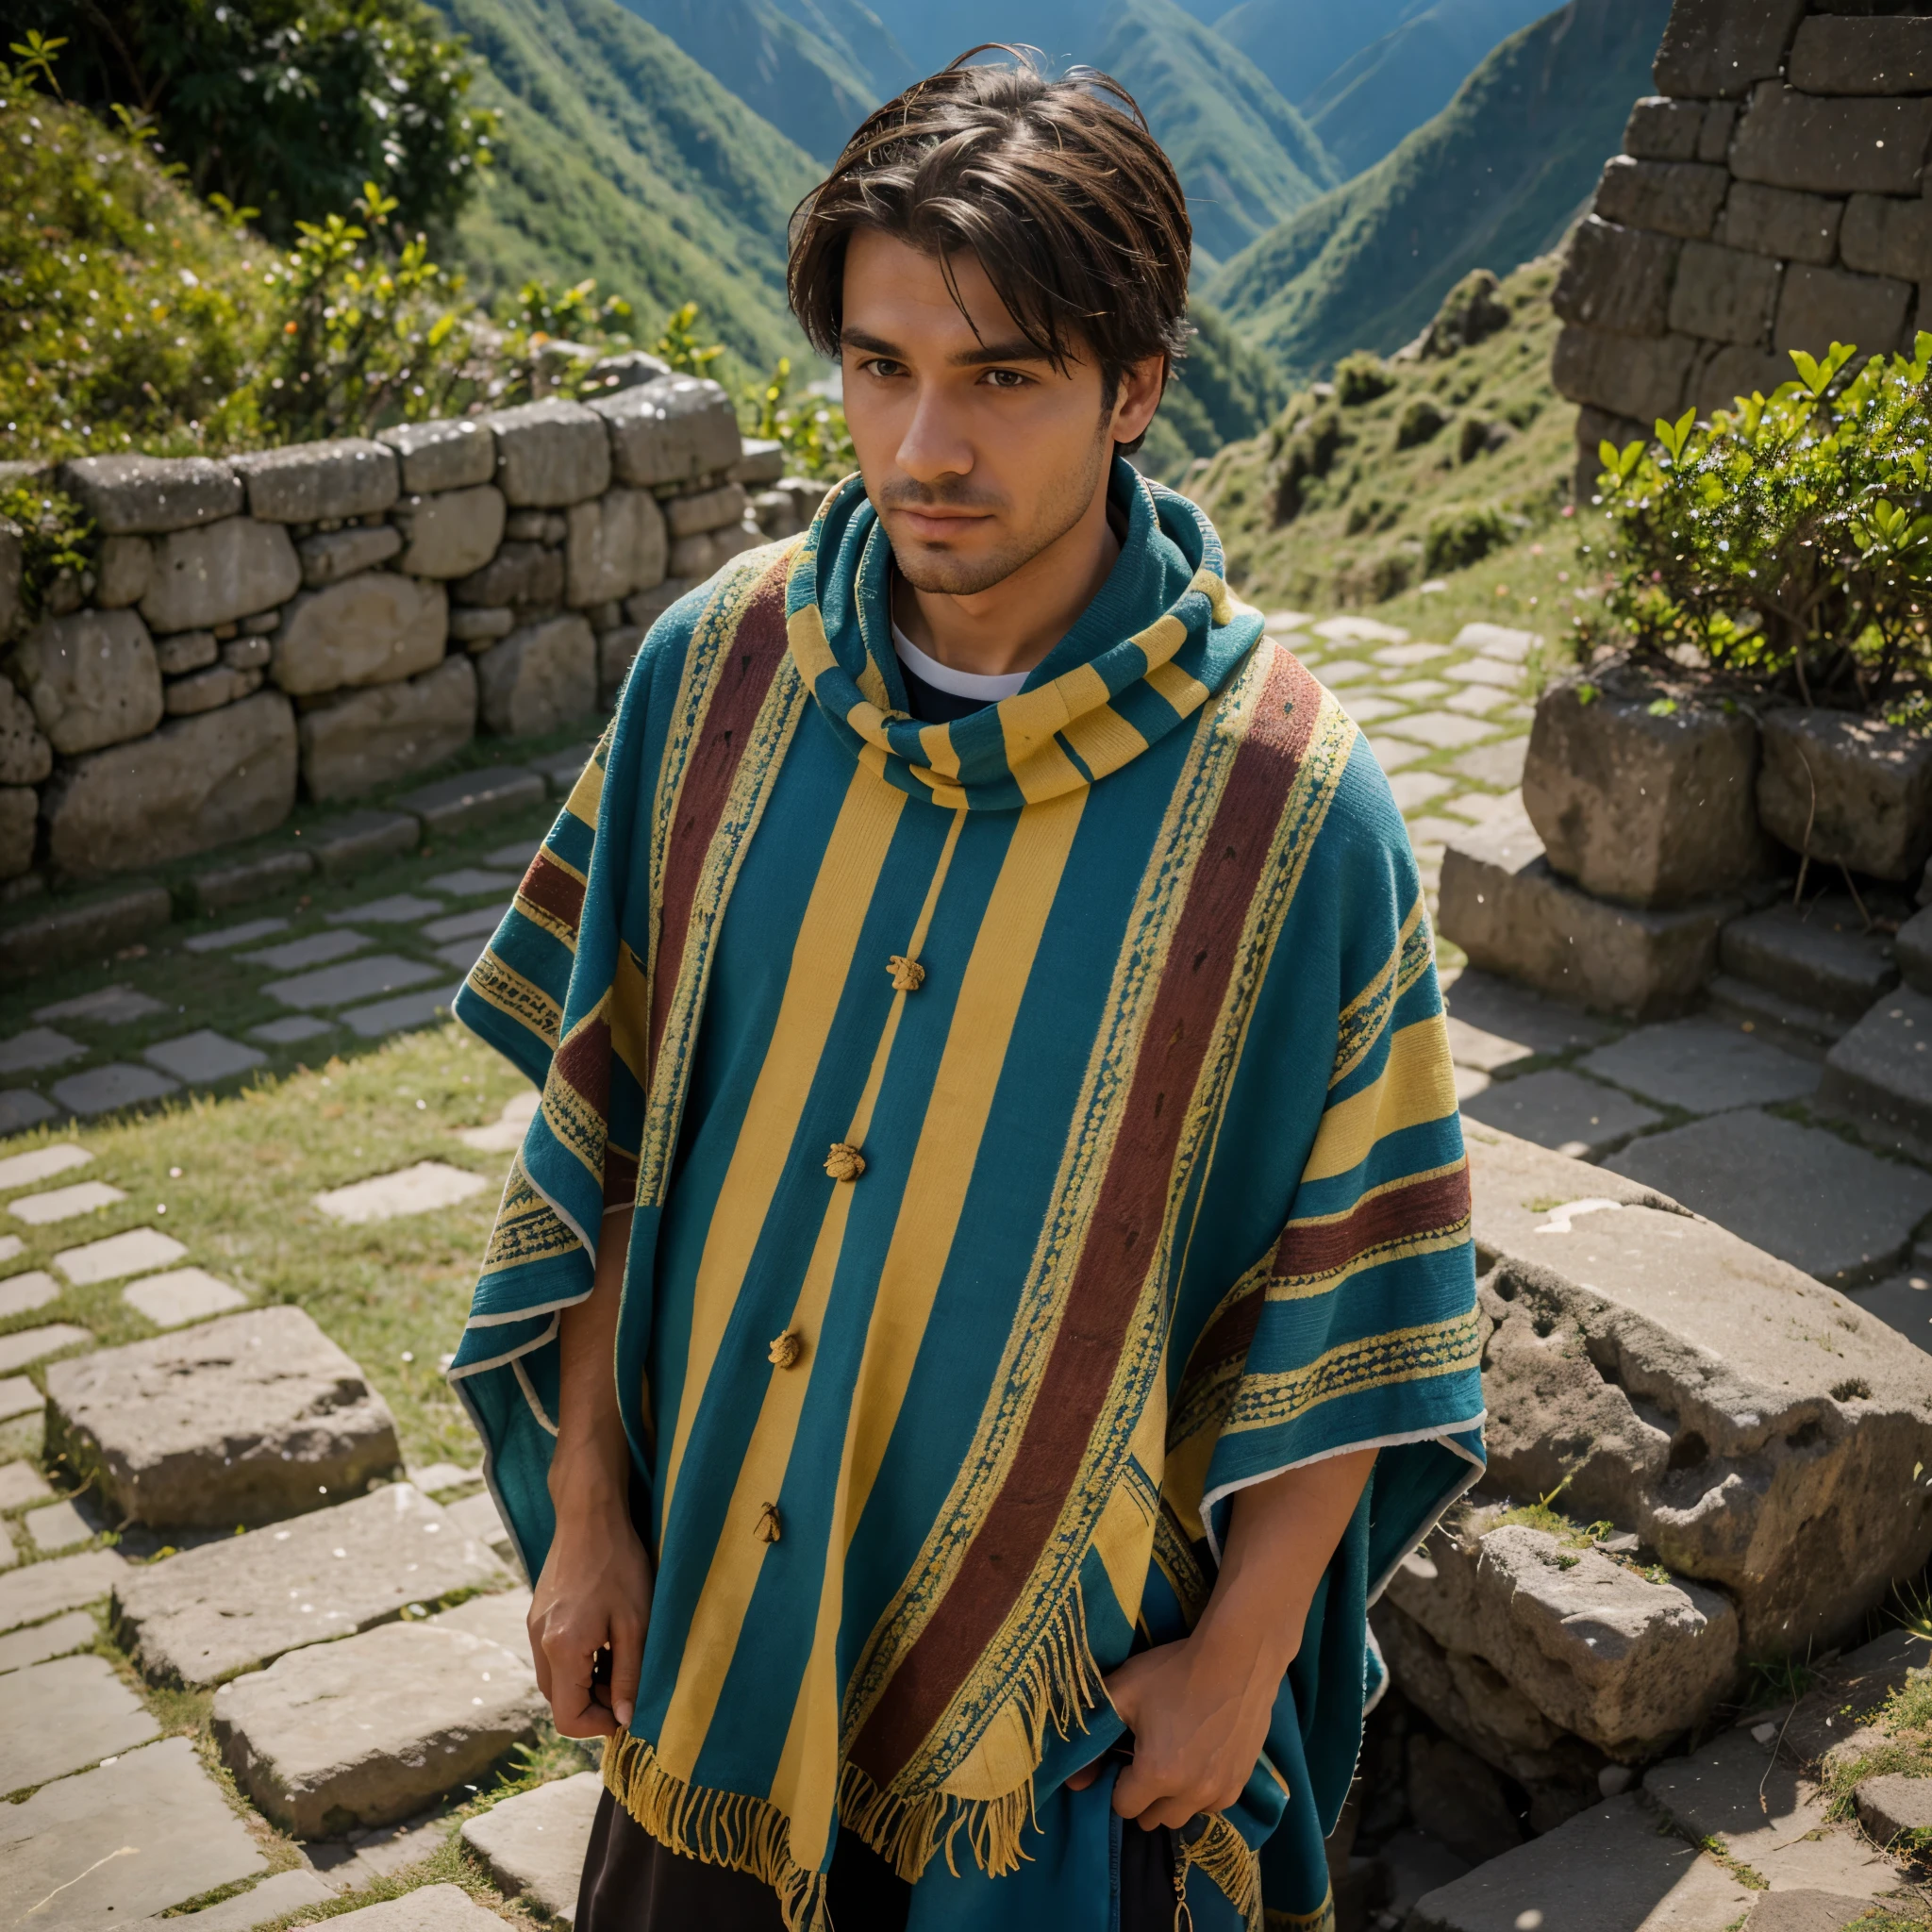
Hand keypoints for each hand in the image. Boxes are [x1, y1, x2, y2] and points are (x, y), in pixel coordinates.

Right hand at [527, 1489, 651, 1737]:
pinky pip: (552, 1656)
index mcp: (561, 1649)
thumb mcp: (635, 1623)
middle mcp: (539, 1643)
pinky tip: (603, 1638)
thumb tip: (624, 1719)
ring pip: (555, 1680)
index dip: (599, 1726)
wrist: (589, 1514)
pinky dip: (576, 1661)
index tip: (627, 1712)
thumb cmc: (619, 1563)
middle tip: (627, 1682)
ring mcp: (534, 1627)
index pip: (567, 1718)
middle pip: (559, 1702)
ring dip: (585, 1682)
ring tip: (619, 1655)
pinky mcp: (537, 1615)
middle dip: (593, 1703)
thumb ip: (628, 1676)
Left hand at [1064, 1447, 1377, 1826]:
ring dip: (1172, 1799)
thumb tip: (1072, 1780)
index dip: (1118, 1782)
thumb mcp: (1124, 1690)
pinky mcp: (1241, 1784)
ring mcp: (1219, 1792)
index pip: (1123, 1807)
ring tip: (1173, 1758)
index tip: (1124, 1756)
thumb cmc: (1174, 1671)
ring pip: (1183, 1816)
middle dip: (1143, 1795)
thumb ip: (1092, 1730)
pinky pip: (1210, 1806)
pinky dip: (1200, 1793)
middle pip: (1152, 1819)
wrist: (1238, 1658)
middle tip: (1146, 1757)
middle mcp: (1190, 1794)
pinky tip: (1199, 1757)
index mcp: (1157, 1774)